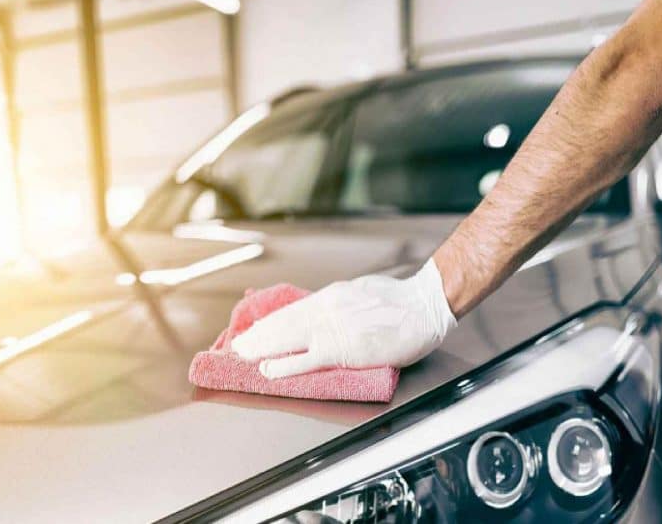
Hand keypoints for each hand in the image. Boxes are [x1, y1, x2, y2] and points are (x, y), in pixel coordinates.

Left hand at [231, 259, 456, 378]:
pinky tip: (268, 369)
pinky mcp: (341, 350)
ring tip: (242, 356)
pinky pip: (305, 360)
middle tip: (238, 345)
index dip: (271, 322)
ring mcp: (332, 329)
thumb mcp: (362, 292)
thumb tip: (328, 310)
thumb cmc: (401, 301)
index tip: (256, 329)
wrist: (423, 307)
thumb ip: (342, 303)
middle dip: (258, 336)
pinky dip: (284, 365)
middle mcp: (326, 310)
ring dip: (261, 349)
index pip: (293, 310)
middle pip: (284, 324)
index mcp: (332, 297)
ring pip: (286, 339)